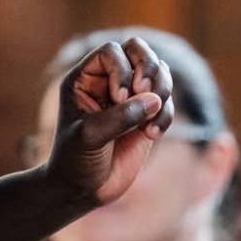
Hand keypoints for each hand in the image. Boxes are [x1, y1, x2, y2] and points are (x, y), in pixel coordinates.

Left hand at [43, 37, 174, 206]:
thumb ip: (120, 117)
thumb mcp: (89, 136)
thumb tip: (154, 100)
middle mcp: (108, 82)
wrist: (82, 190)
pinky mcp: (146, 116)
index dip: (122, 69)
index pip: (111, 52)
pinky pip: (166, 102)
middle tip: (146, 90)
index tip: (119, 98)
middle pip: (139, 50)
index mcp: (85, 78)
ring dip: (162, 91)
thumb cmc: (74, 161)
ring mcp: (129, 98)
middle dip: (149, 68)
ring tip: (149, 122)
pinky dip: (164, 116)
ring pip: (158, 73)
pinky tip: (150, 135)